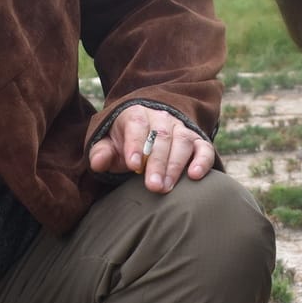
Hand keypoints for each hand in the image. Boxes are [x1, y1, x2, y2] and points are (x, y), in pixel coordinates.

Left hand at [87, 106, 214, 192]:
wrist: (146, 134)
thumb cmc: (123, 145)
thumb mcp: (108, 146)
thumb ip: (101, 153)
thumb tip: (97, 162)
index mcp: (135, 115)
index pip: (136, 126)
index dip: (135, 145)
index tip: (134, 165)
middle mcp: (161, 118)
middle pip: (161, 137)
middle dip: (157, 163)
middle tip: (153, 186)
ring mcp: (180, 129)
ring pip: (182, 142)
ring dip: (175, 166)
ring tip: (166, 187)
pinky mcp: (196, 141)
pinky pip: (204, 148)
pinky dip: (202, 161)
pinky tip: (195, 175)